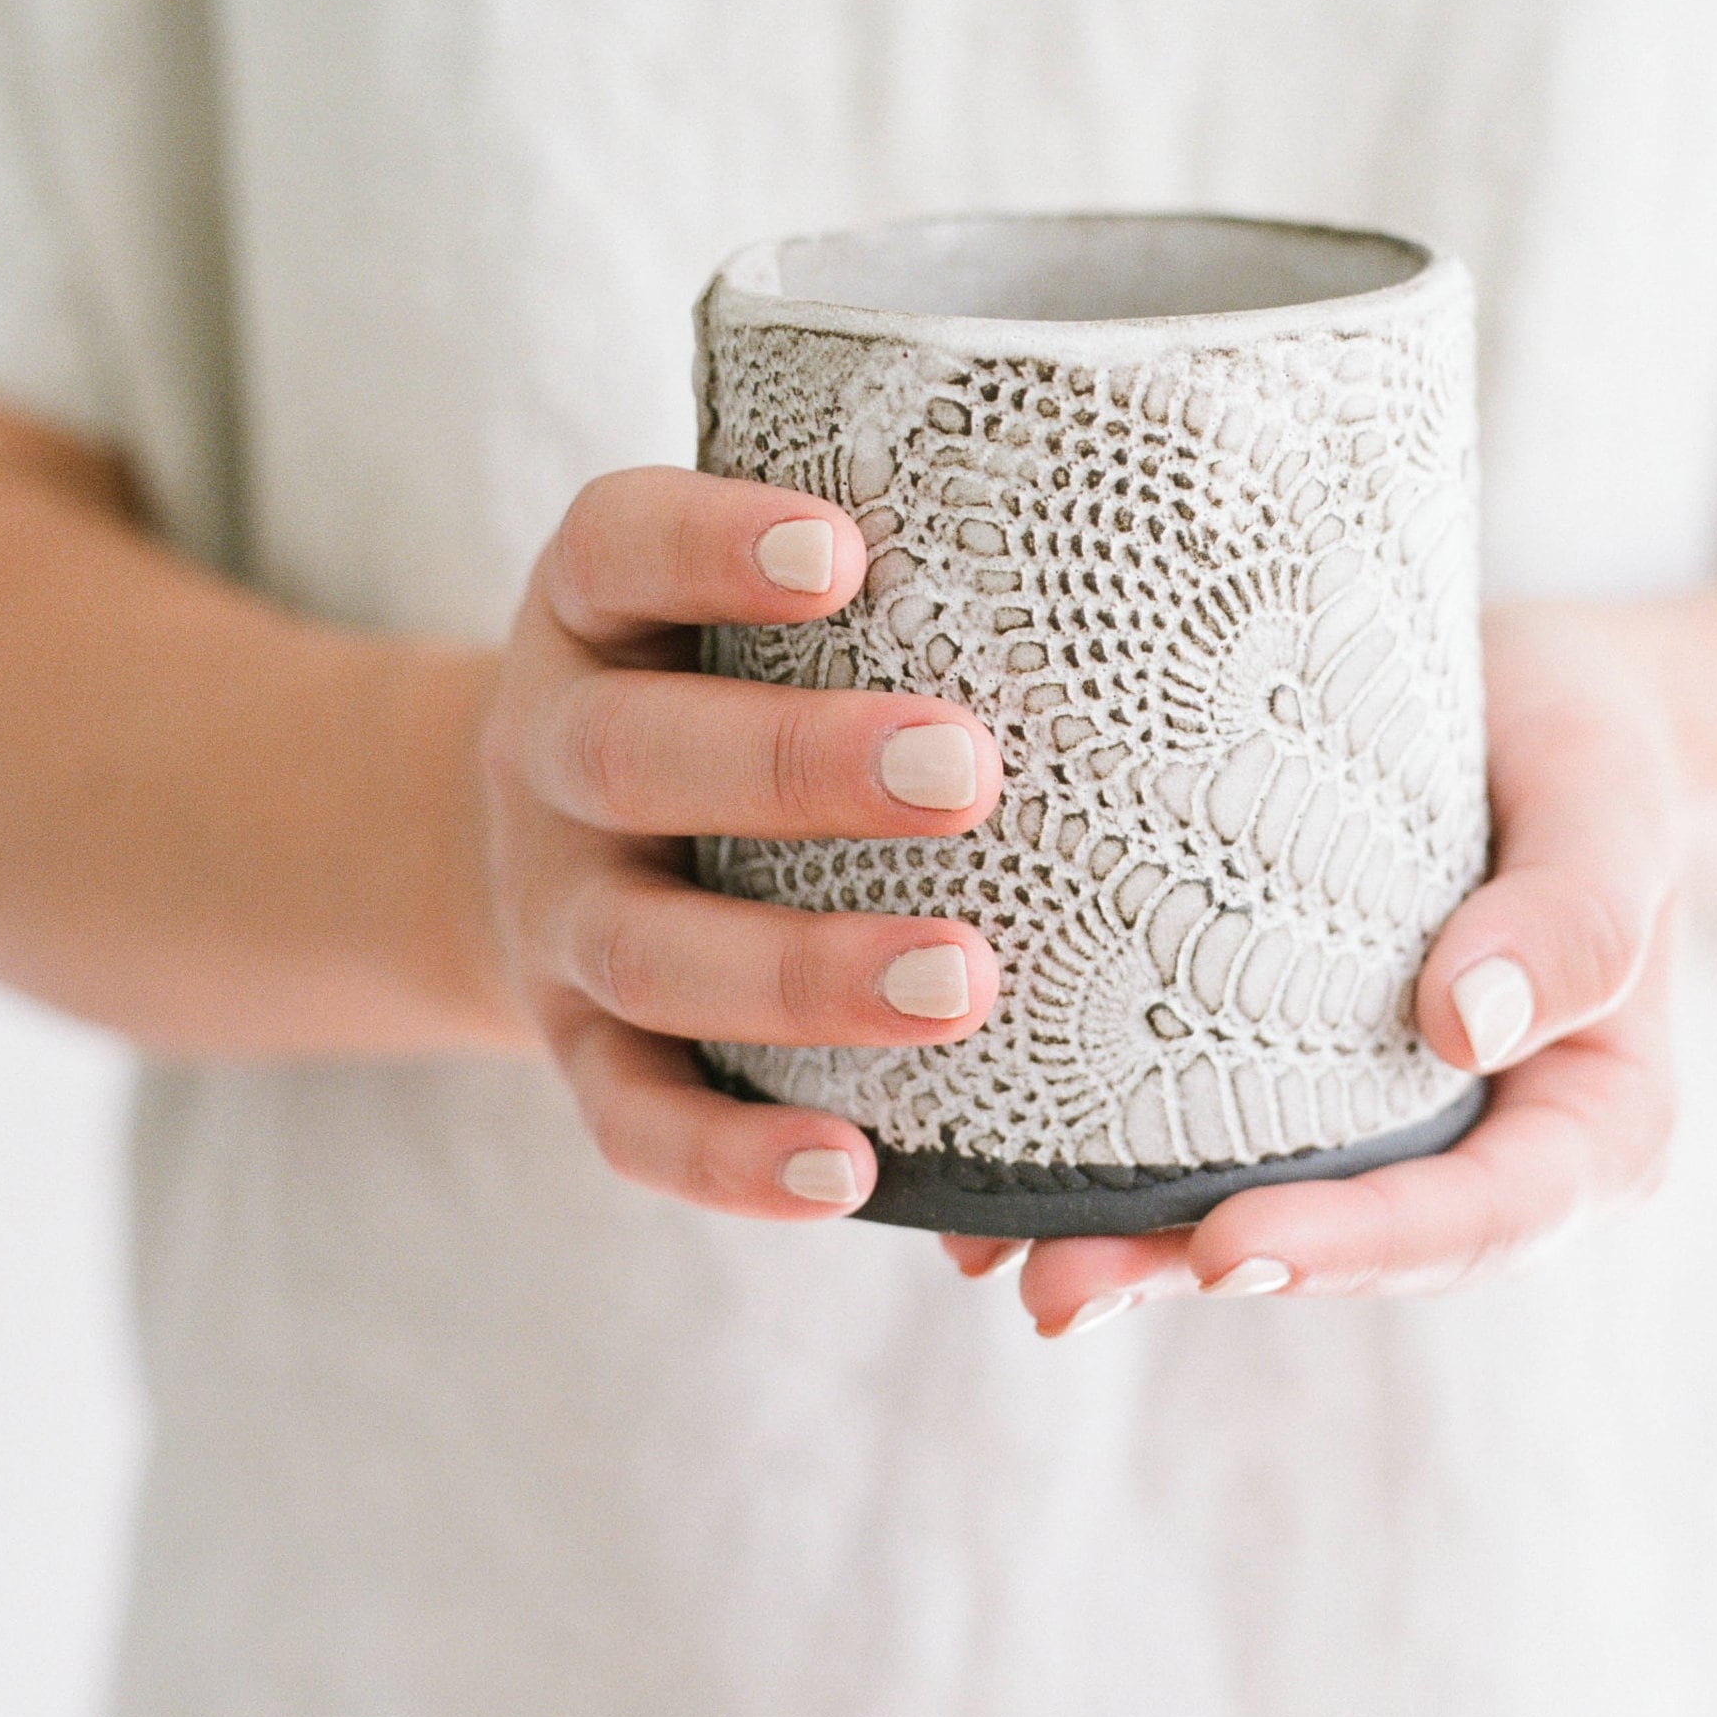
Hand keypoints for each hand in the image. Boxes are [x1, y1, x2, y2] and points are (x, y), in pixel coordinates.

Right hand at [479, 467, 1001, 1214]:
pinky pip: (629, 1117)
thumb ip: (896, 594)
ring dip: (798, 969)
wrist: (524, 836)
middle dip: (796, 765)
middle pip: (635, 756)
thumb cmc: (724, 691)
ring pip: (642, 949)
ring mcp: (554, 912)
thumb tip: (1192, 580)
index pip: (617, 548)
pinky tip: (852, 1171)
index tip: (843, 551)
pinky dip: (729, 1156)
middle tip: (968, 770)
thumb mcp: (741, 615)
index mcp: (593, 617)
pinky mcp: (572, 1047)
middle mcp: (551, 756)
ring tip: (963, 981)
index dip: (709, 544)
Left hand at [945, 602, 1683, 1329]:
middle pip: (1339, 1245)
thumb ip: (1574, 913)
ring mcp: (1368, 1125)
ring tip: (985, 1257)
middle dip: (1190, 1272)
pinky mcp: (1281, 1072)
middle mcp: (1471, 1153)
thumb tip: (1467, 1025)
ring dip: (1119, 1243)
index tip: (1231, 1247)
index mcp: (1585, 1128)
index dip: (1355, 1247)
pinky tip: (970, 1171)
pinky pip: (1194, 1131)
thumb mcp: (1608, 801)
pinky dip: (1090, 1157)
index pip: (1482, 1218)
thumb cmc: (1587, 744)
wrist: (1529, 702)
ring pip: (1248, 1209)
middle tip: (1060, 1287)